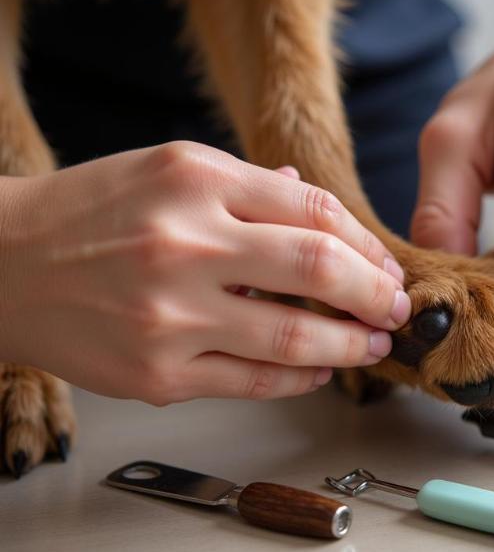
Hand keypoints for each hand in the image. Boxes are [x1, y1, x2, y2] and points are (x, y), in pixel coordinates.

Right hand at [0, 142, 409, 404]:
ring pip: (295, 336)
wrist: (1, 264)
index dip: (365, 243)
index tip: (383, 264)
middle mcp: (186, 244)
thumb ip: (247, 188)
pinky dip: (301, 377)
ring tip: (373, 343)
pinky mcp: (157, 373)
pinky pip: (254, 380)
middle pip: (319, 269)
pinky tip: (319, 370)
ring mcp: (171, 314)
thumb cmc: (88, 213)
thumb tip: (309, 200)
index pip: (314, 210)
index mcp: (196, 180)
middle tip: (396, 307)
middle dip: (376, 294)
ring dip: (350, 345)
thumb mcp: (167, 170)